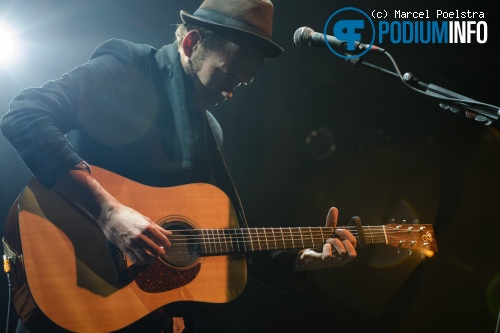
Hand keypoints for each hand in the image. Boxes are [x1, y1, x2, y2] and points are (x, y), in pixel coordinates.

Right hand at [54, 168, 170, 265]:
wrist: (110, 215)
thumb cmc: (128, 215)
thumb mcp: (145, 219)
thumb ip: (158, 228)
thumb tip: (169, 234)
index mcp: (147, 227)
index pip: (162, 240)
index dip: (167, 246)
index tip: (167, 247)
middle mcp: (140, 236)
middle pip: (156, 251)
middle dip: (161, 253)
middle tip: (162, 253)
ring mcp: (131, 243)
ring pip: (145, 257)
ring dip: (151, 260)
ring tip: (153, 258)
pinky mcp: (124, 248)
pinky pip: (134, 259)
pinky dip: (141, 262)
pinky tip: (143, 260)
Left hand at [295, 207, 356, 270]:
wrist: (308, 256)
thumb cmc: (322, 245)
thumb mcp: (327, 233)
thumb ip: (332, 222)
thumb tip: (334, 208)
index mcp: (345, 251)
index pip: (354, 243)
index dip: (347, 234)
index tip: (337, 230)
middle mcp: (342, 259)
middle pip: (352, 250)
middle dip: (343, 238)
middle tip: (333, 236)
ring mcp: (334, 262)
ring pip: (343, 252)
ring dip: (335, 242)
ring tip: (327, 241)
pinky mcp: (324, 262)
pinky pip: (329, 256)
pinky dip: (326, 248)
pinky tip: (323, 247)